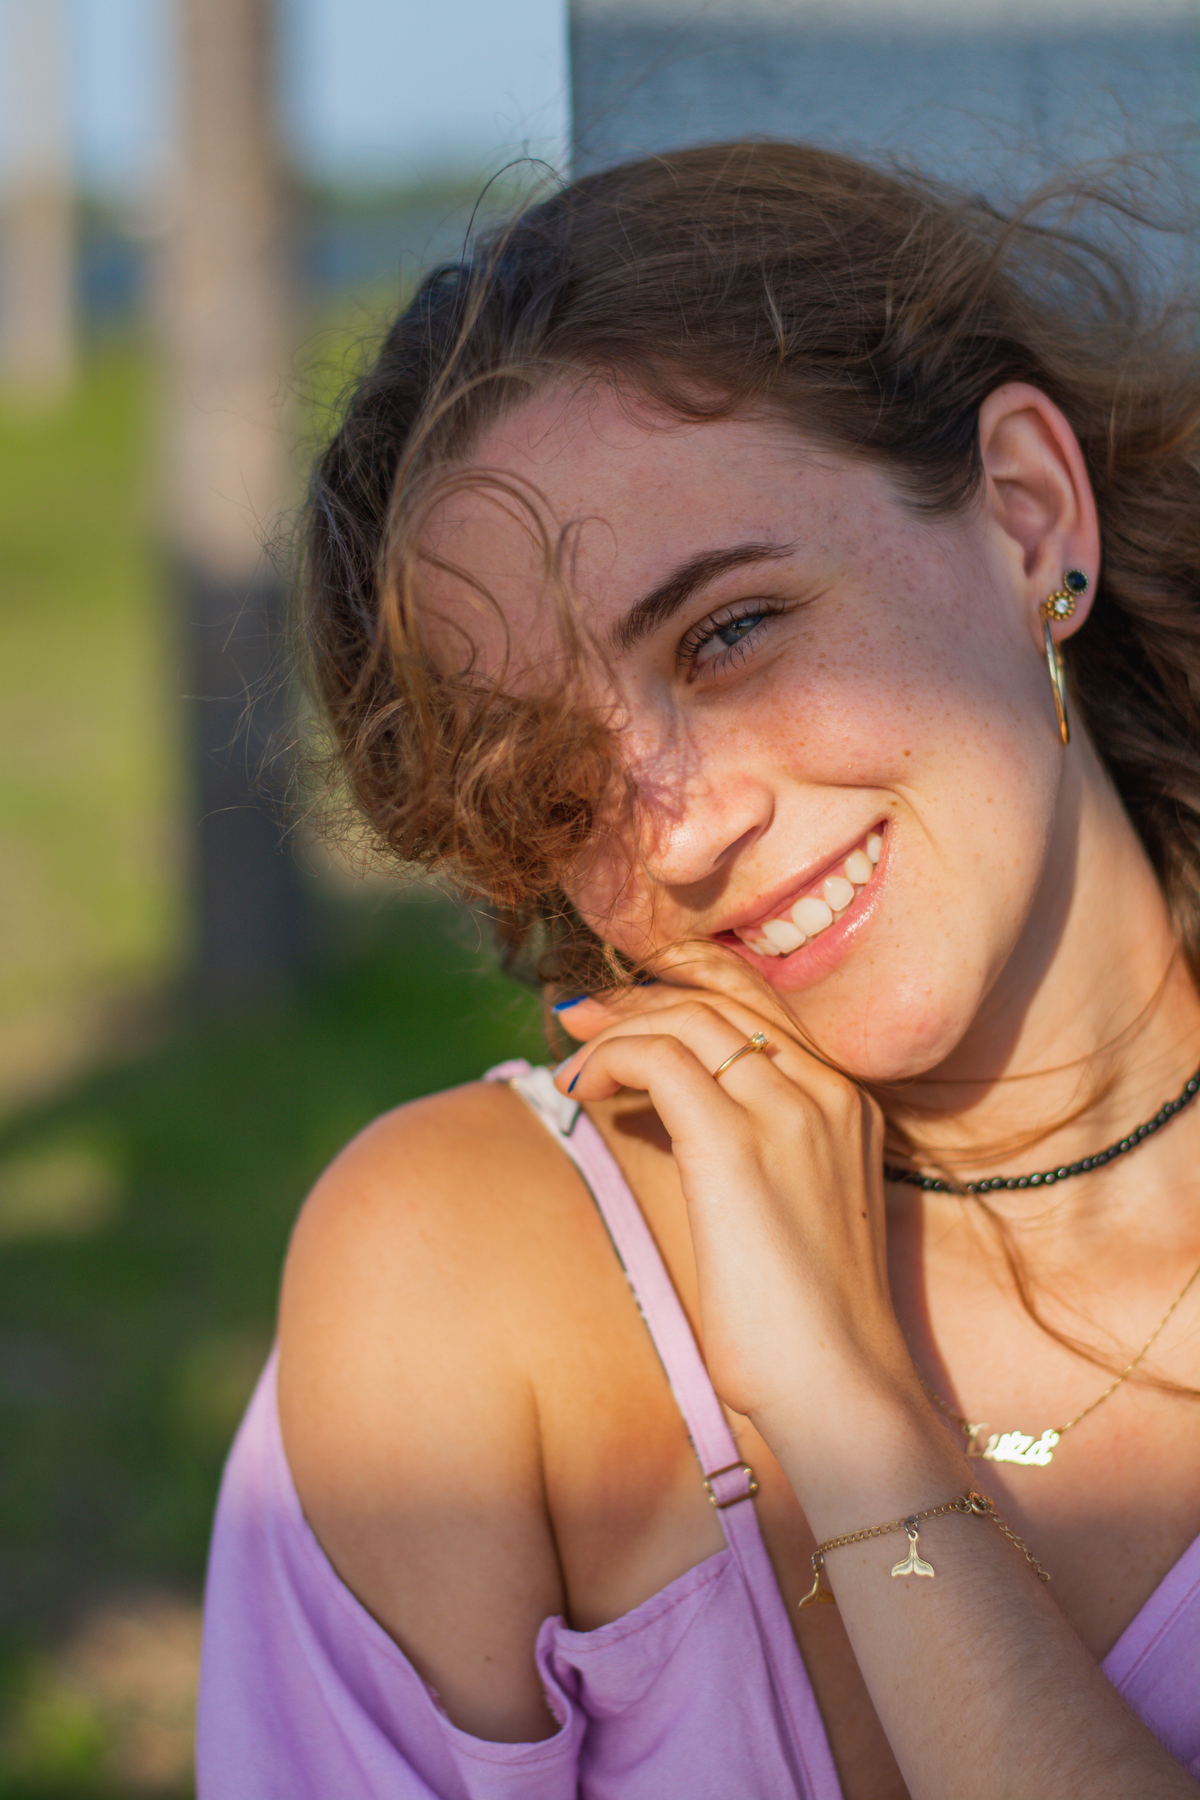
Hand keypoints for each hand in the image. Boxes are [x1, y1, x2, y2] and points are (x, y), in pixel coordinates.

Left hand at [552, 984, 916, 1454]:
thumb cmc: (806, 1328)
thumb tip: (666, 1119)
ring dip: (616, 1032)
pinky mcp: (736, 1144)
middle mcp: (826, 1091)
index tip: (622, 1014)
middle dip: (639, 999)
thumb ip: (752, 1155)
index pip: (759, 1009)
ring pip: (685, 1019)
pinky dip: (609, 1060)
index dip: (682, 995)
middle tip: (581, 1019)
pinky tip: (579, 1092)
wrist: (843, 1390)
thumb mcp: (790, 1215)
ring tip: (573, 1066)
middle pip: (719, 1001)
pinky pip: (658, 1058)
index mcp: (847, 1103)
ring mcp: (788, 1111)